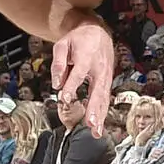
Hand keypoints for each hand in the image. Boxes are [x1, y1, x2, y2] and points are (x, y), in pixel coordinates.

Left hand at [52, 17, 116, 133]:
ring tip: (96, 131)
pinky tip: (99, 126)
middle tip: (91, 123)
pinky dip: (103, 113)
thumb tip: (57, 83)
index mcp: (87, 57)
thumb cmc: (78, 39)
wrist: (97, 32)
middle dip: (94, 108)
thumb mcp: (62, 44)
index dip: (71, 86)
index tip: (65, 98)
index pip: (78, 74)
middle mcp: (99, 69)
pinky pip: (105, 99)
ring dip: (101, 115)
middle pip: (97, 90)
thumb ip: (58, 63)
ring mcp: (105, 76)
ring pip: (104, 98)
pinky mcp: (106, 82)